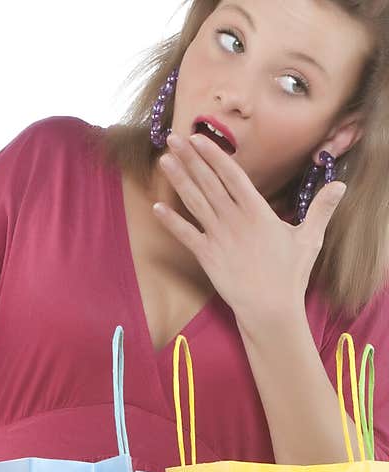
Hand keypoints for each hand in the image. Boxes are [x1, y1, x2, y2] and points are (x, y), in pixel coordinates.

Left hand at [153, 132, 345, 332]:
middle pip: (209, 183)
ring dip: (179, 180)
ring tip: (165, 160)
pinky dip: (171, 222)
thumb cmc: (290, 274)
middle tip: (174, 137)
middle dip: (191, 159)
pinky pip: (185, 236)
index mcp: (257, 211)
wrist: (269, 307)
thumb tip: (340, 185)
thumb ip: (321, 209)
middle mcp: (234, 220)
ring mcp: (218, 238)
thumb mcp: (310, 238)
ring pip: (195, 203)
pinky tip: (156, 207)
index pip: (233, 175)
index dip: (215, 156)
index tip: (200, 139)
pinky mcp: (206, 257)